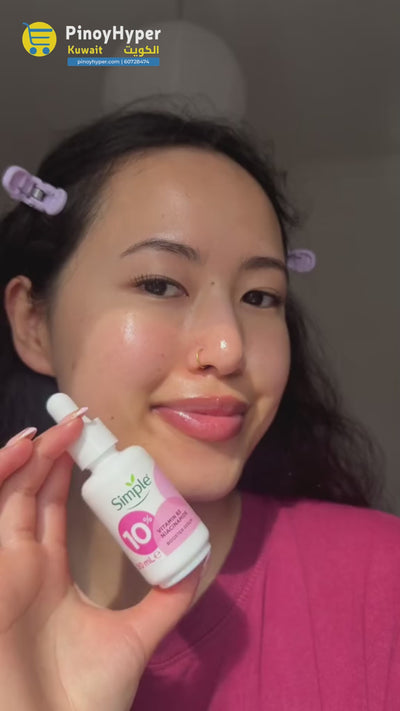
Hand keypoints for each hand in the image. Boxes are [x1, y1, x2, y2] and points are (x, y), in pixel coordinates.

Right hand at [0, 416, 202, 710]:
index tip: (94, 443)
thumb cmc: (84, 699)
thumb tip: (195, 562)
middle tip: (80, 422)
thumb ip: (165, 599)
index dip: (64, 471)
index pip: (50, 508)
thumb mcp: (136, 636)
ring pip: (7, 496)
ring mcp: (3, 569)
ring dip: (26, 458)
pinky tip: (22, 451)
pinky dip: (2, 478)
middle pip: (28, 493)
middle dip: (50, 453)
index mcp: (48, 574)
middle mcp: (21, 565)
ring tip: (57, 430)